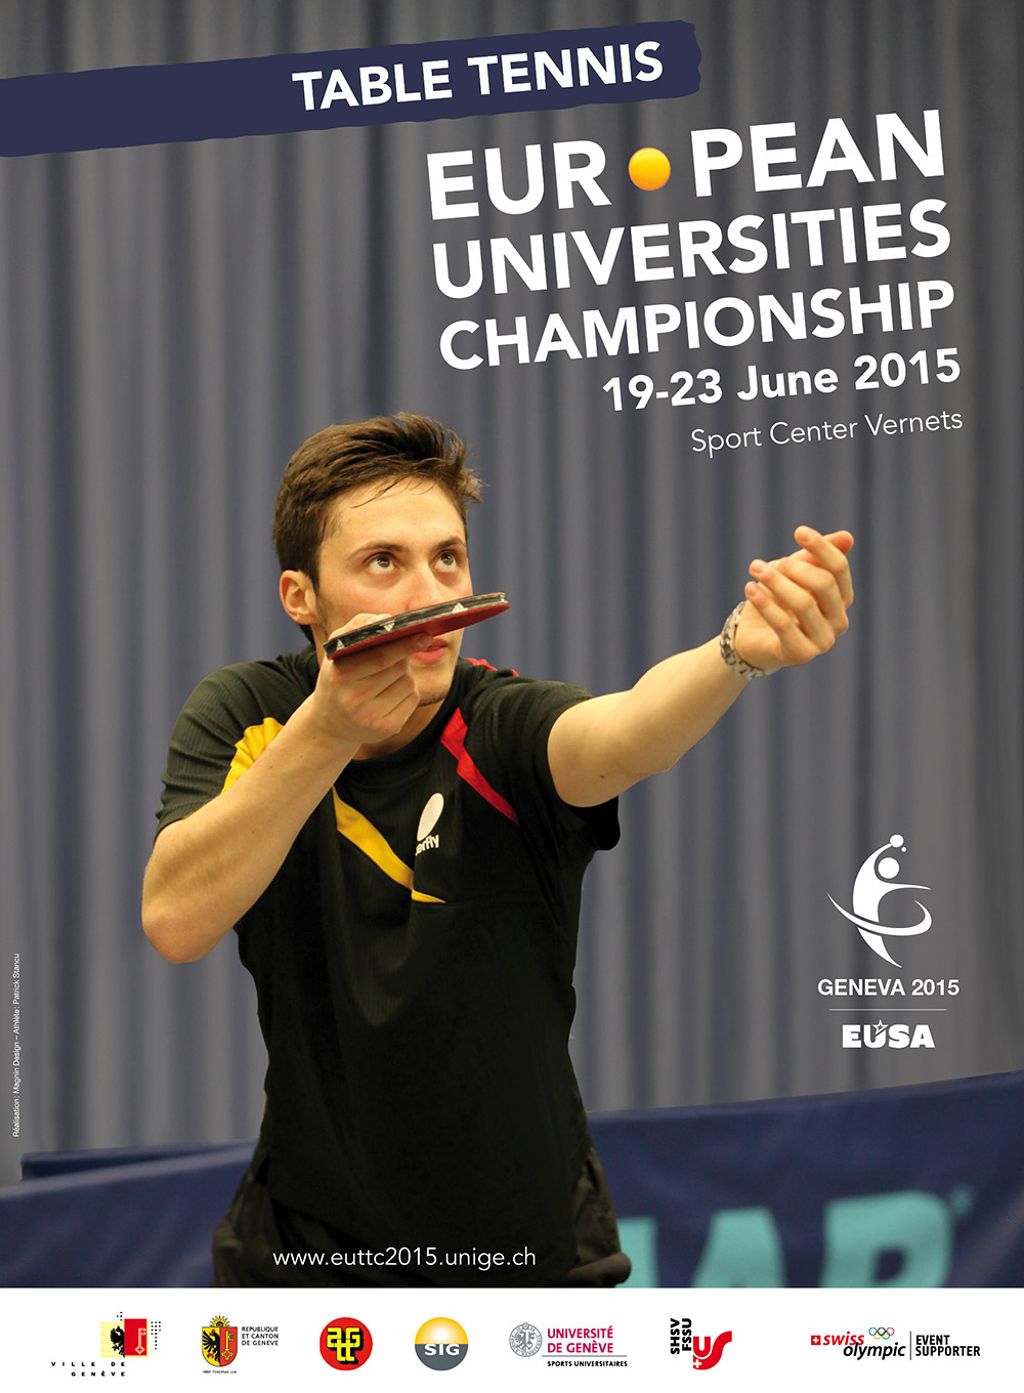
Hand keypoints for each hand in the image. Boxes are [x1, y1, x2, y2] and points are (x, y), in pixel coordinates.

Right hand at [311, 613, 430, 745]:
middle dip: (403, 656)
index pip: (380, 657)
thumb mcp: (338, 651)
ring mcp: (371, 717)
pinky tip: (391, 694)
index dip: (404, 645)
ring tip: (386, 678)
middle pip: (398, 668)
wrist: (330, 724)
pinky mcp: (387, 729)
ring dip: (404, 674)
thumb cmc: (339, 677)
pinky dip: (408, 691)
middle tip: (401, 651)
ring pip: (408, 683)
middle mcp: (354, 699)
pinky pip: (412, 699)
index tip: (424, 635)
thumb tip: (387, 619)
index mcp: (340, 675)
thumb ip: (359, 626)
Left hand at [734, 527, 853, 668]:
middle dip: (794, 567)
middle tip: (764, 564)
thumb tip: (847, 537)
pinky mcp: (801, 654)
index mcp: (842, 599)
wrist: (752, 637)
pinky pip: (784, 625)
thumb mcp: (793, 574)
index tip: (799, 532)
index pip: (839, 569)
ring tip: (755, 570)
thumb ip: (815, 557)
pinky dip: (765, 603)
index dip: (822, 548)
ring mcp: (823, 641)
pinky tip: (750, 588)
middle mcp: (839, 622)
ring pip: (804, 603)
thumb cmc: (777, 601)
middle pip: (824, 584)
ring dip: (776, 582)